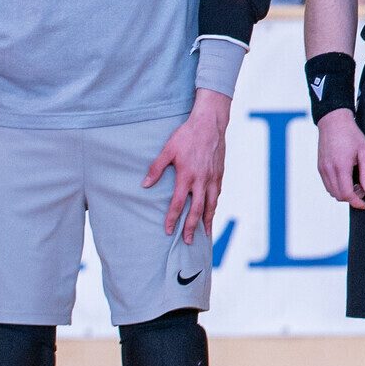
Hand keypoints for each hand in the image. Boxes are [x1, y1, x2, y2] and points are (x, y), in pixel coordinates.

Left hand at [145, 95, 230, 240]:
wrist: (210, 123)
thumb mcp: (168, 150)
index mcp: (186, 176)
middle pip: (197, 210)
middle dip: (191, 228)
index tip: (168, 231)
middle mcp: (201, 180)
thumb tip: (145, 184)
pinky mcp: (219, 173)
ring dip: (208, 221)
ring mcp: (212, 178)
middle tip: (187, 242)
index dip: (172, 219)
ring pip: (211, 205)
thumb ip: (156, 168)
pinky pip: (217, 194)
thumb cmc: (187, 135)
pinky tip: (212, 211)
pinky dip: (214, 206)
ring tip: (205, 234)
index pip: (178, 204)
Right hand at [315, 107, 364, 207]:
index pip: (347, 194)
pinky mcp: (319, 167)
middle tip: (363, 188)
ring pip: (332, 192)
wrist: (333, 121)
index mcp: (340, 167)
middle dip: (352, 197)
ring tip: (356, 182)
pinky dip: (337, 187)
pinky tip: (347, 178)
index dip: (356, 202)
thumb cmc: (351, 135)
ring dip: (344, 193)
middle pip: (339, 195)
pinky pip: (327, 184)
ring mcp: (322, 169)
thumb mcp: (364, 152)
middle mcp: (328, 170)